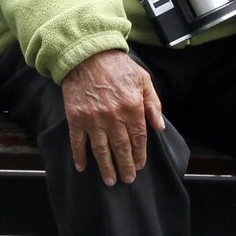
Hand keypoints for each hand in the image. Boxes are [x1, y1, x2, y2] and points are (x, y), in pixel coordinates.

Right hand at [61, 50, 166, 185]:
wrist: (86, 55)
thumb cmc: (117, 66)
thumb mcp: (143, 79)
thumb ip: (153, 104)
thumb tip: (159, 127)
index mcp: (132, 107)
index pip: (139, 138)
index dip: (140, 155)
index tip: (140, 166)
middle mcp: (113, 116)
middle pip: (121, 147)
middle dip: (125, 166)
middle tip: (127, 180)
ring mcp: (93, 118)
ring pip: (101, 149)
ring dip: (106, 167)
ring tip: (110, 181)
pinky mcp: (76, 117)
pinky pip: (77, 140)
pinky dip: (79, 155)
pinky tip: (82, 167)